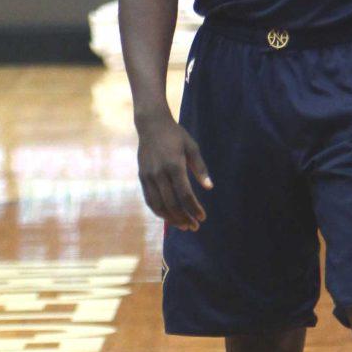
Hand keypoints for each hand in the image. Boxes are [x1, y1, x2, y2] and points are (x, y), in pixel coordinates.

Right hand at [136, 110, 212, 229]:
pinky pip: (149, 200)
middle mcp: (159, 173)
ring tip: (183, 226)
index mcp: (174, 165)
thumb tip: (209, 187)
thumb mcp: (192, 147)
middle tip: (194, 227)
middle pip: (172, 203)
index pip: (185, 194)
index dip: (194, 208)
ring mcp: (149, 176)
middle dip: (184, 218)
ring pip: (159, 205)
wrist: (151, 125)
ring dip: (171, 219)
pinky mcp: (142, 177)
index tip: (203, 217)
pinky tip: (168, 217)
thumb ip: (200, 168)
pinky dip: (159, 211)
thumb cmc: (176, 136)